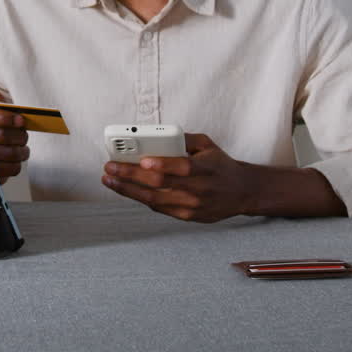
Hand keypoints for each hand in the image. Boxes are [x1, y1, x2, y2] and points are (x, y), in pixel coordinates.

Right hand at [0, 91, 28, 183]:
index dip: (10, 119)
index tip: (20, 120)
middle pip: (4, 136)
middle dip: (20, 135)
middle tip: (24, 136)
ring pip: (11, 153)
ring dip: (22, 151)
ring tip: (22, 148)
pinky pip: (12, 168)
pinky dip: (17, 164)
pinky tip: (15, 159)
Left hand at [101, 133, 255, 222]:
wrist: (242, 192)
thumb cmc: (220, 165)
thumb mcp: (208, 145)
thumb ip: (184, 139)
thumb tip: (155, 135)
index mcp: (206, 168)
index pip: (184, 167)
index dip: (163, 165)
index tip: (143, 161)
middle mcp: (199, 189)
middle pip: (161, 184)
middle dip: (131, 175)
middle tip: (110, 167)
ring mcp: (193, 206)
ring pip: (155, 200)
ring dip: (128, 190)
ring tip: (109, 180)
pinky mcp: (187, 217)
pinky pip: (159, 208)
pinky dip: (141, 198)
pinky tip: (126, 189)